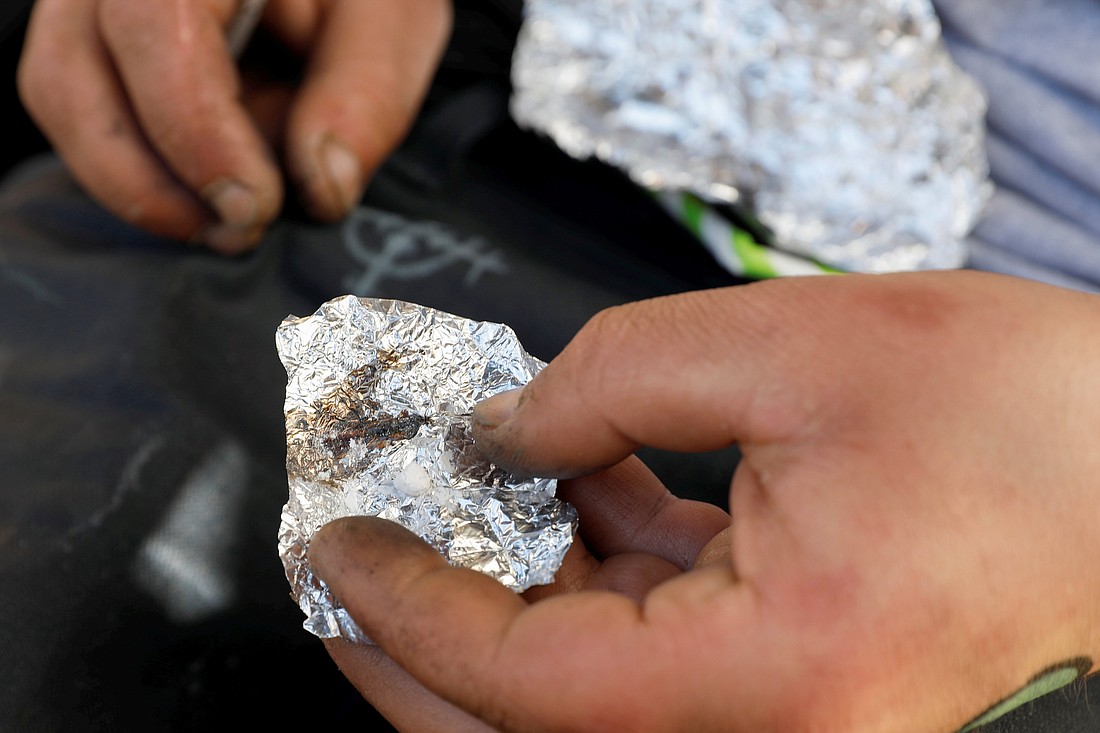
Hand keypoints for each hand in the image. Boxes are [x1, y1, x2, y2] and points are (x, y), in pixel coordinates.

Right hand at [17, 0, 451, 252]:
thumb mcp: (391, 23)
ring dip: (136, 186)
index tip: (254, 206)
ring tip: (226, 224)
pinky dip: (137, 171)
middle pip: (70, 74)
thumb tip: (323, 187)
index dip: (193, 130)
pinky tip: (206, 198)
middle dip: (149, 182)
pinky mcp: (90, 41)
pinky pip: (77, 112)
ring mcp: (88, 1)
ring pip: (60, 99)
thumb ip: (366, 94)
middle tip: (238, 232)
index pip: (150, 24)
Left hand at [310, 270, 1099, 731]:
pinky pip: (657, 672)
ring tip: (470, 500)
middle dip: (423, 646)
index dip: (404, 609)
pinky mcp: (800, 703)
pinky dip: (598, 594)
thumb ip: (609, 381)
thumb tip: (499, 433)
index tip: (336, 544)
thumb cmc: (1030, 416)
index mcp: (780, 682)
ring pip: (586, 708)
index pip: (522, 684)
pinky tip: (578, 504)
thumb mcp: (793, 348)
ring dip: (512, 602)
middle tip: (356, 559)